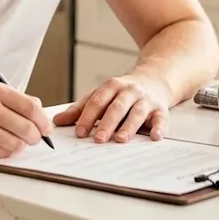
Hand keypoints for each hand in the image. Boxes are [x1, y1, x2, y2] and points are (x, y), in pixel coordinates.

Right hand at [0, 82, 52, 158]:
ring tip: (11, 140)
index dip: (43, 120)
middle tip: (34, 138)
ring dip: (20, 145)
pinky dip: (5, 151)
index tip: (45, 127)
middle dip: (36, 137)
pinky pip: (3, 153)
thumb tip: (40, 109)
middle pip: (28, 128)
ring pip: (17, 144)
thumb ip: (14, 99)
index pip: (31, 107)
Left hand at [53, 73, 172, 142]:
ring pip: (137, 112)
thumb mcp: (100, 95)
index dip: (87, 116)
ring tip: (121, 140)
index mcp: (111, 86)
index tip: (79, 132)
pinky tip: (155, 137)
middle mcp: (129, 91)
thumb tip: (57, 120)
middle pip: (117, 107)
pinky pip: (161, 118)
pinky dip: (160, 128)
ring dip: (129, 126)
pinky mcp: (161, 109)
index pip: (97, 101)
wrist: (154, 79)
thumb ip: (80, 108)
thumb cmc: (122, 93)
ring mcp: (146, 100)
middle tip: (98, 139)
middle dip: (107, 123)